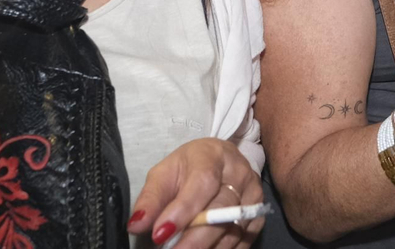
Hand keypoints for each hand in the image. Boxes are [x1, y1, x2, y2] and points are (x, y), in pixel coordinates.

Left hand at [129, 138, 262, 248]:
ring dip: (208, 248)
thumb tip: (136, 225)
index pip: (202, 183)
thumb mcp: (165, 174)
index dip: (182, 211)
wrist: (220, 162)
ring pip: (234, 229)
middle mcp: (239, 173)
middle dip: (195, 238)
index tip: (160, 234)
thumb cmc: (188, 168)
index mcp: (213, 155)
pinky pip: (244, 241)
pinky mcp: (258, 215)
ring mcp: (253, 195)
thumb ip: (151, 199)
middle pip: (221, 209)